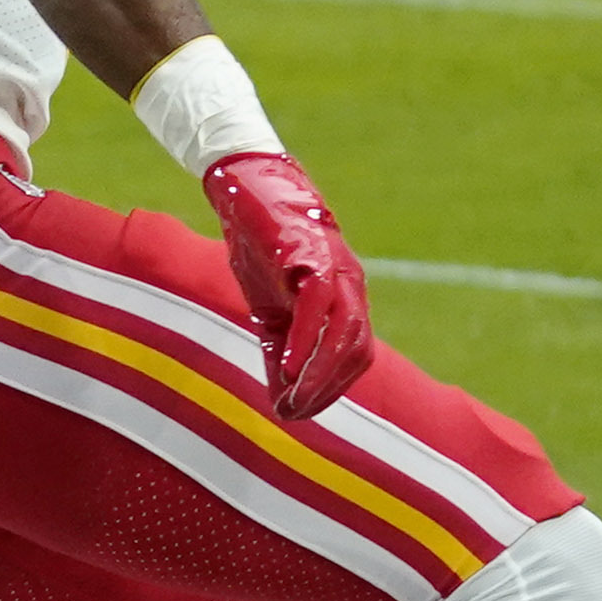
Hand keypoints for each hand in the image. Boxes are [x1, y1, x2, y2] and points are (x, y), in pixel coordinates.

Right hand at [203, 150, 375, 419]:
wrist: (244, 189)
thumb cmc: (260, 249)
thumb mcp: (268, 312)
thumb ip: (279, 354)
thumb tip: (282, 404)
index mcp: (345, 301)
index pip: (354, 357)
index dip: (331, 388)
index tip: (299, 411)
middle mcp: (350, 287)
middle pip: (357, 350)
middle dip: (329, 386)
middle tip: (296, 410)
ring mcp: (335, 270)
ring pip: (345, 331)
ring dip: (322, 370)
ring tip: (294, 395)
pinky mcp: (311, 254)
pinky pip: (317, 304)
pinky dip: (307, 338)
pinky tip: (288, 364)